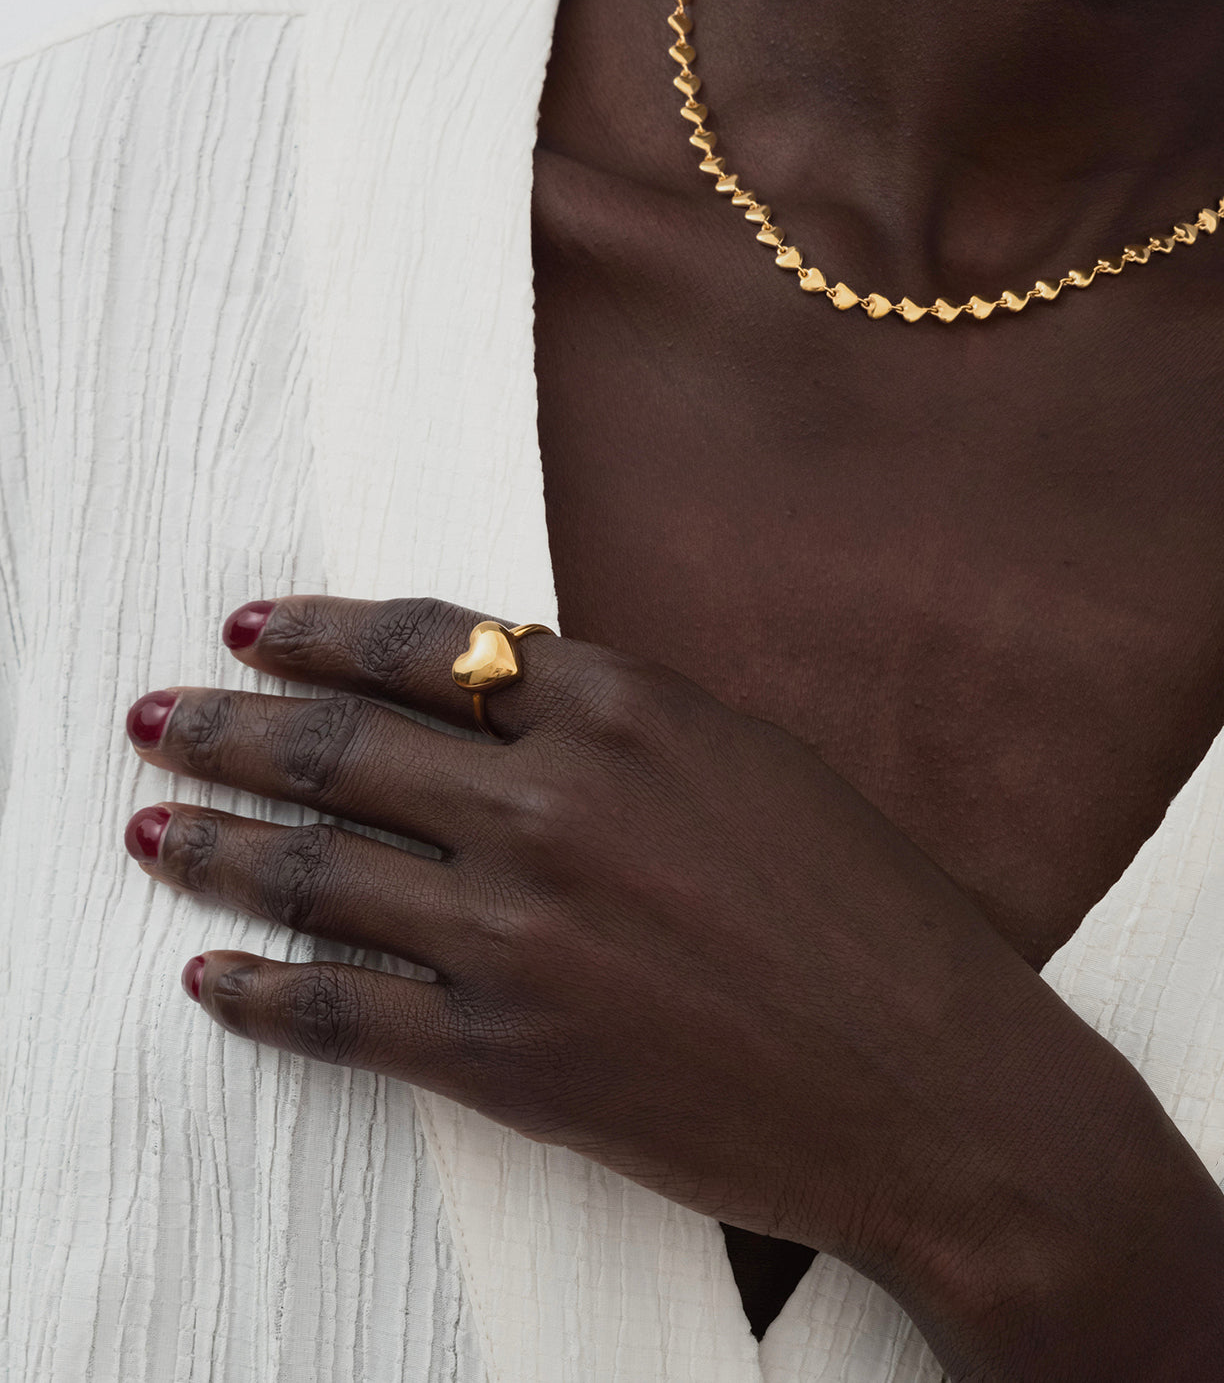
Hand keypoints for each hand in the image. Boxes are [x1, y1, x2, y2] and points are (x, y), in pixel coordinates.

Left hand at [124, 595, 1223, 1378]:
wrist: (934, 1088)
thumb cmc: (868, 915)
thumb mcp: (753, 764)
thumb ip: (622, 723)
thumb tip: (507, 698)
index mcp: (625, 712)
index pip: (428, 646)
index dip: (324, 630)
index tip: (253, 625)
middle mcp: (555, 806)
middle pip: (346, 746)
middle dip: (233, 726)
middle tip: (157, 715)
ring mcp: (520, 934)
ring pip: (317, 869)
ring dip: (214, 843)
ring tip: (151, 824)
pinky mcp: (510, 1058)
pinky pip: (343, 1015)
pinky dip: (262, 993)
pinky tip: (210, 976)